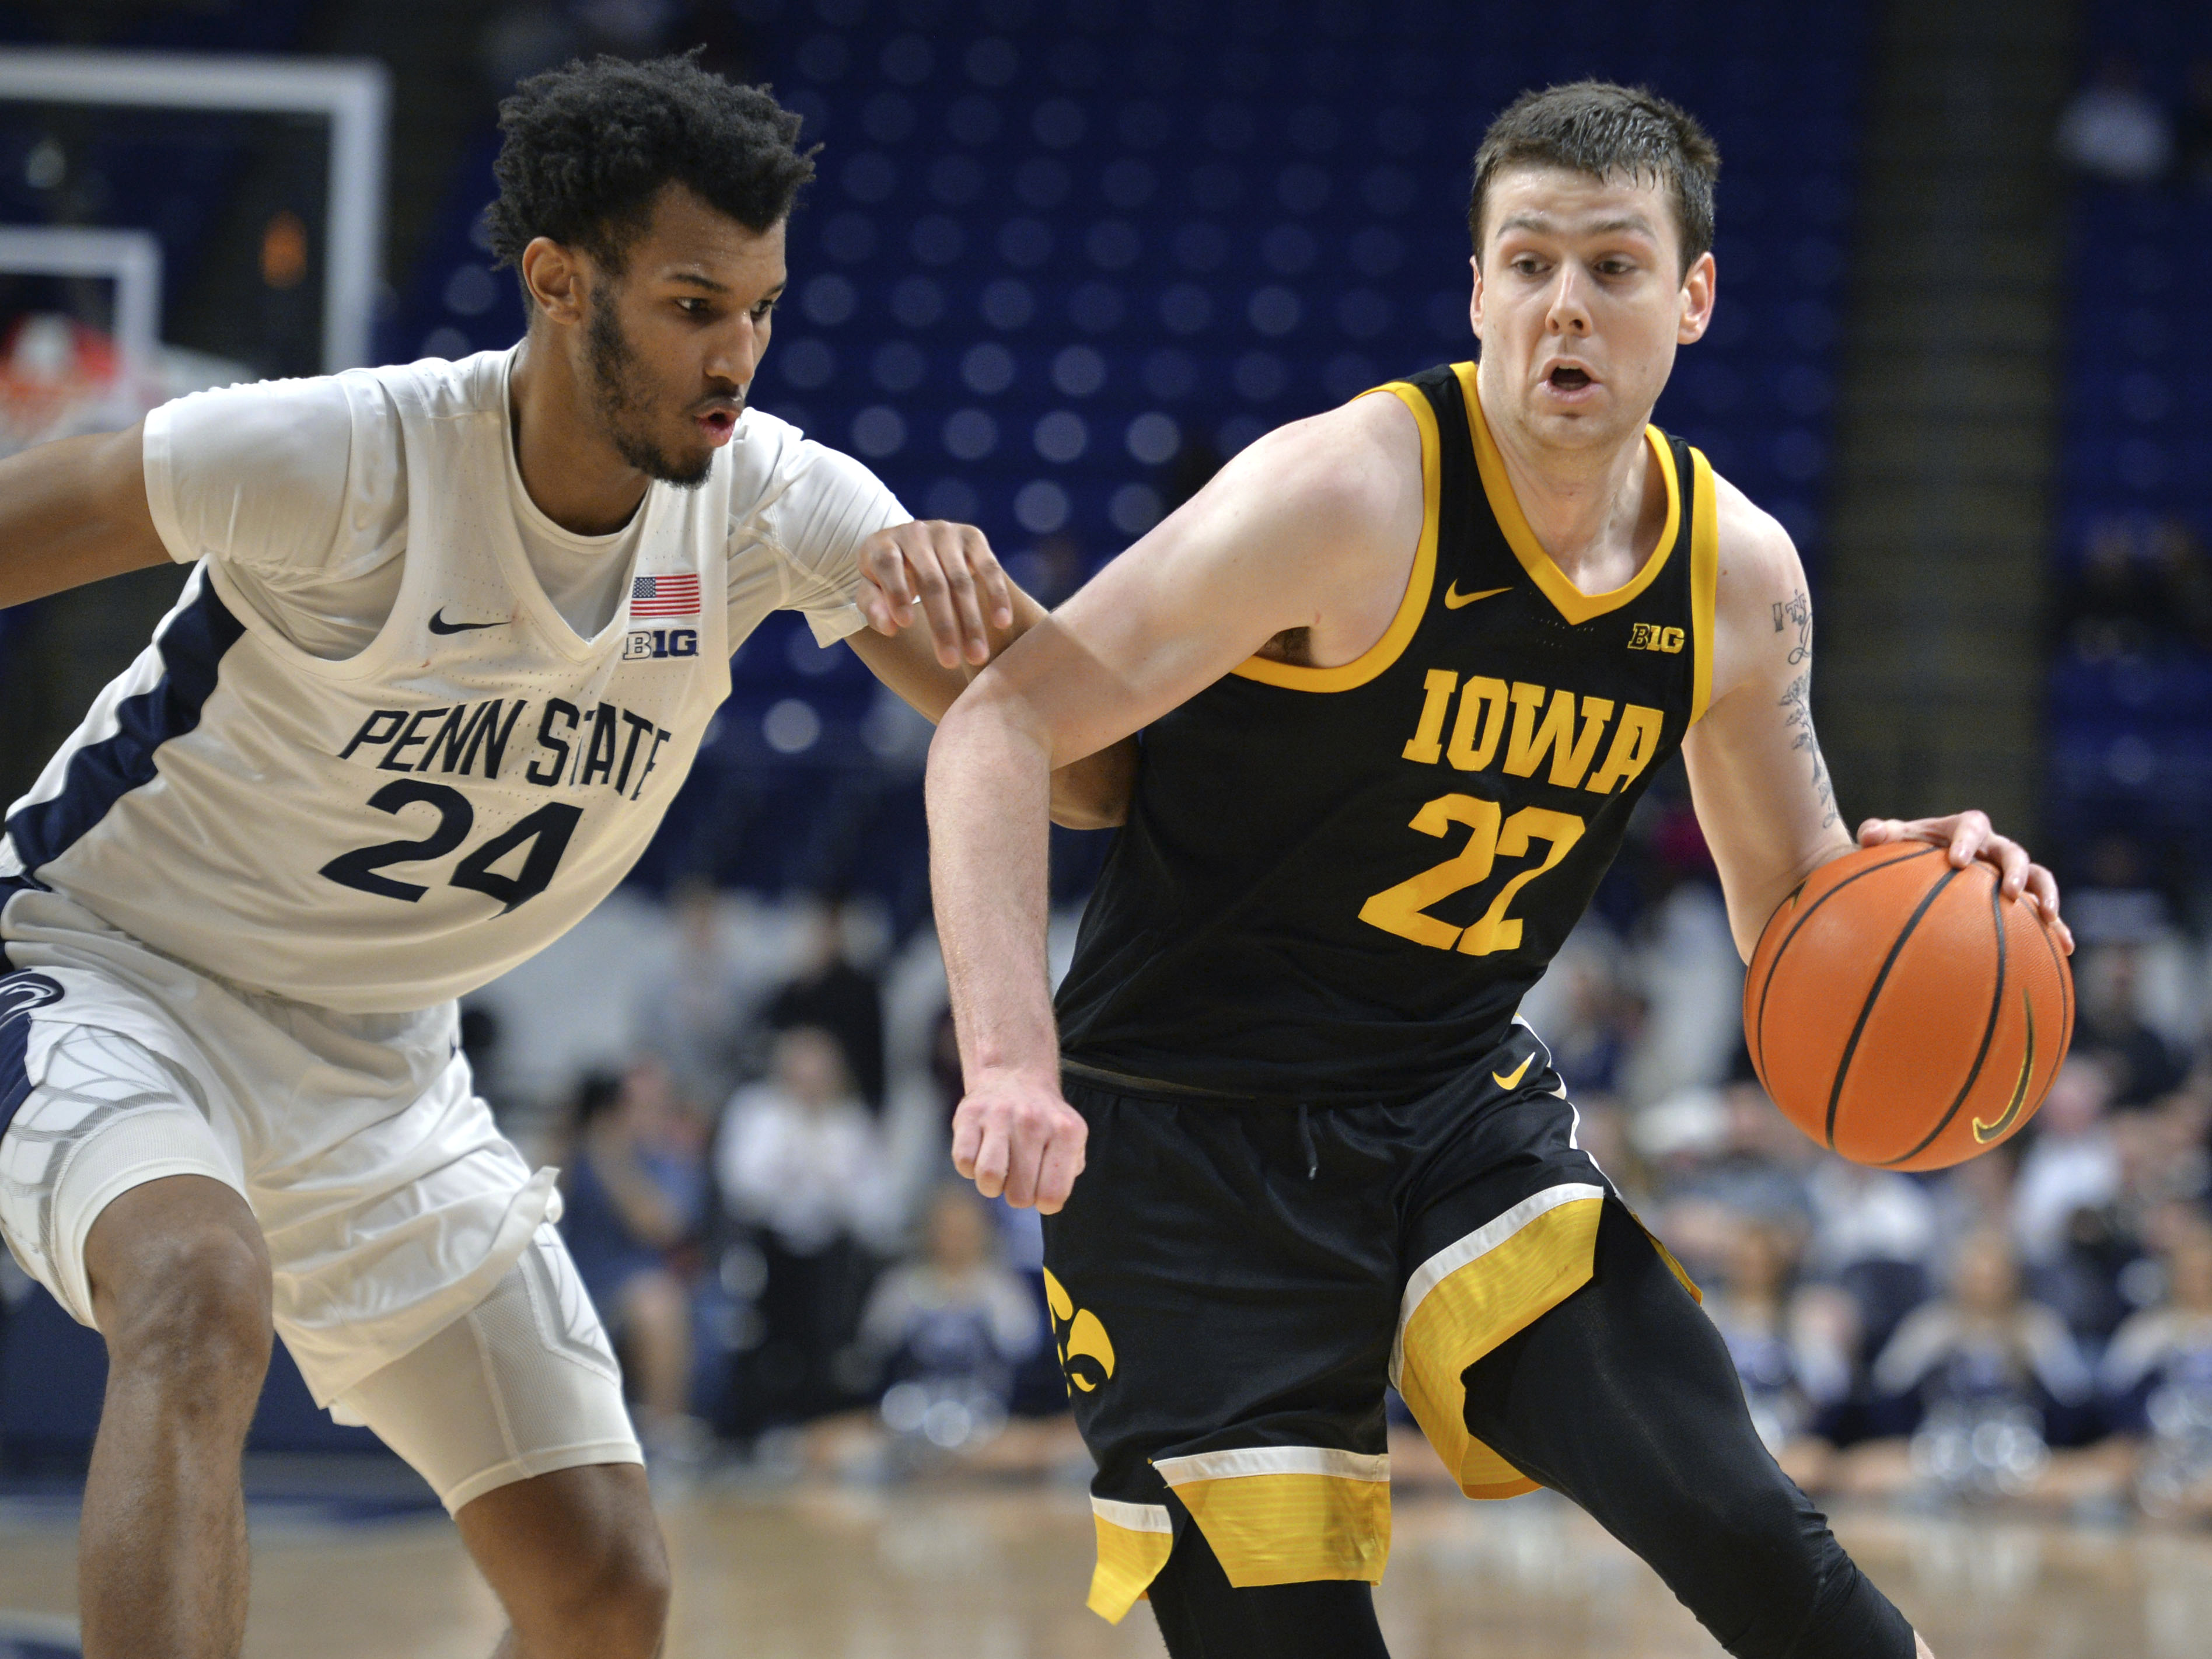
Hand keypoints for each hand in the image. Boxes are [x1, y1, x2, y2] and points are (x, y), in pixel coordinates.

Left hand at [855, 520, 1013, 668]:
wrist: (909, 542)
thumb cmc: (886, 577)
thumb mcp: (870, 590)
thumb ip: (873, 607)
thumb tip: (891, 628)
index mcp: (883, 544)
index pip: (889, 565)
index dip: (897, 592)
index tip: (905, 625)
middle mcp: (915, 532)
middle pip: (931, 580)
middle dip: (942, 624)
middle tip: (950, 662)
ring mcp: (946, 532)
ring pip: (961, 580)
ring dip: (971, 620)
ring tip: (977, 656)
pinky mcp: (972, 536)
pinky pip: (989, 567)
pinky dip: (997, 595)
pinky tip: (1002, 623)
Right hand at [950, 1069, 1087, 1213]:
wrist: (1015, 1076)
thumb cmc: (1044, 1122)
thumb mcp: (1072, 1140)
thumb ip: (1068, 1171)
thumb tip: (1049, 1199)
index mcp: (1066, 1132)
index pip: (1052, 1196)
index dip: (1044, 1203)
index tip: (1041, 1189)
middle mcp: (1033, 1121)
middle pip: (1019, 1196)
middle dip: (1017, 1195)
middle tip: (1020, 1177)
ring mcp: (999, 1115)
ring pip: (988, 1179)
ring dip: (991, 1185)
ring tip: (1000, 1170)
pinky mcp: (969, 1113)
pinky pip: (964, 1162)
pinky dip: (970, 1167)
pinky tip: (982, 1152)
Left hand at [1857, 810, 2073, 953]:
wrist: (1915, 866)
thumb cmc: (1901, 852)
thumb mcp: (1888, 842)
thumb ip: (1878, 834)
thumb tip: (1870, 834)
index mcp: (1963, 828)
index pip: (1971, 825)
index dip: (1966, 840)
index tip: (1956, 861)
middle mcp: (1992, 847)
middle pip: (2012, 851)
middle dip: (2014, 870)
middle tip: (2009, 891)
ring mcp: (2008, 872)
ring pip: (2038, 877)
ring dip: (2046, 895)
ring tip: (2049, 918)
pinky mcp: (2019, 897)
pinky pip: (2042, 909)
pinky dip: (2056, 926)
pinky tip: (2065, 948)